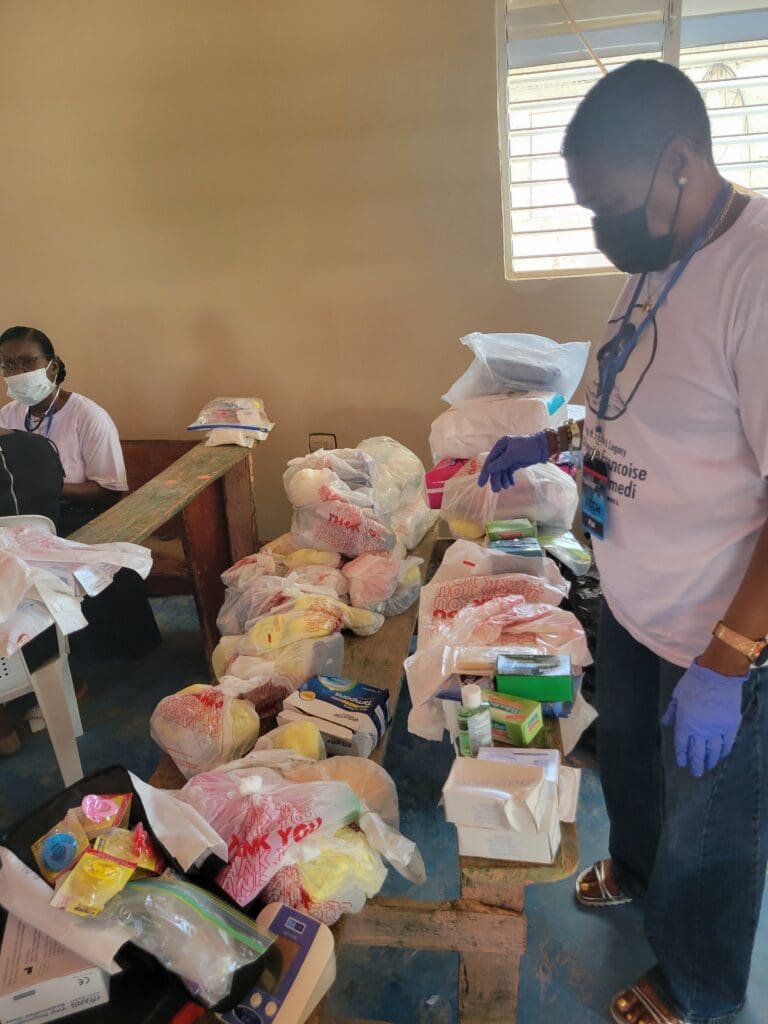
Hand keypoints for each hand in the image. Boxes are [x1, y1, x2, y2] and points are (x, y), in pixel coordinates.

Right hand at [477, 433, 549, 491]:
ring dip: (502, 479)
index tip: (481, 484)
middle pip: (496, 467)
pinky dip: (508, 478)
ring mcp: (508, 457)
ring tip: (505, 487)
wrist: (543, 448)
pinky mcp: (514, 463)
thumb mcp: (513, 454)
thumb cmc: (528, 448)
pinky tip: (510, 484)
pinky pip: (508, 472)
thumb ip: (501, 462)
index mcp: (500, 446)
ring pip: (502, 471)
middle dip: (496, 478)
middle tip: (496, 490)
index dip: (485, 473)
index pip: (490, 460)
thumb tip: (489, 470)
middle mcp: (502, 451)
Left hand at [661, 659, 748, 776]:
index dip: (681, 755)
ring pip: (713, 751)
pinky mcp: (731, 726)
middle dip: (696, 764)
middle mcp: (700, 730)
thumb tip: (664, 723)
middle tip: (696, 773)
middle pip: (697, 752)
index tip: (681, 764)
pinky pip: (727, 743)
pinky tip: (721, 755)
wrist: (718, 675)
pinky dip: (724, 751)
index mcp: (685, 723)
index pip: (682, 744)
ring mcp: (716, 730)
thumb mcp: (677, 696)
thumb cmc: (693, 683)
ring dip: (710, 760)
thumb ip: (671, 711)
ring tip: (708, 766)